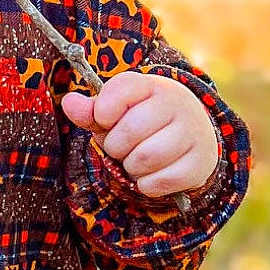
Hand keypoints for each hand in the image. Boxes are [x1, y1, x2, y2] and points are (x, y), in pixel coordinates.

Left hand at [61, 71, 218, 198]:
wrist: (189, 138)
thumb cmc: (142, 125)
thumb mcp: (114, 114)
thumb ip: (91, 111)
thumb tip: (69, 102)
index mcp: (152, 85)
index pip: (120, 90)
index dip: (103, 112)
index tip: (107, 119)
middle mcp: (177, 104)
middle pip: (131, 129)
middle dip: (116, 146)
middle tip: (123, 147)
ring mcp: (193, 132)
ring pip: (146, 157)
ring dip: (131, 167)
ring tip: (137, 160)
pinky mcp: (201, 163)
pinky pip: (160, 181)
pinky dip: (147, 184)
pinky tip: (153, 174)